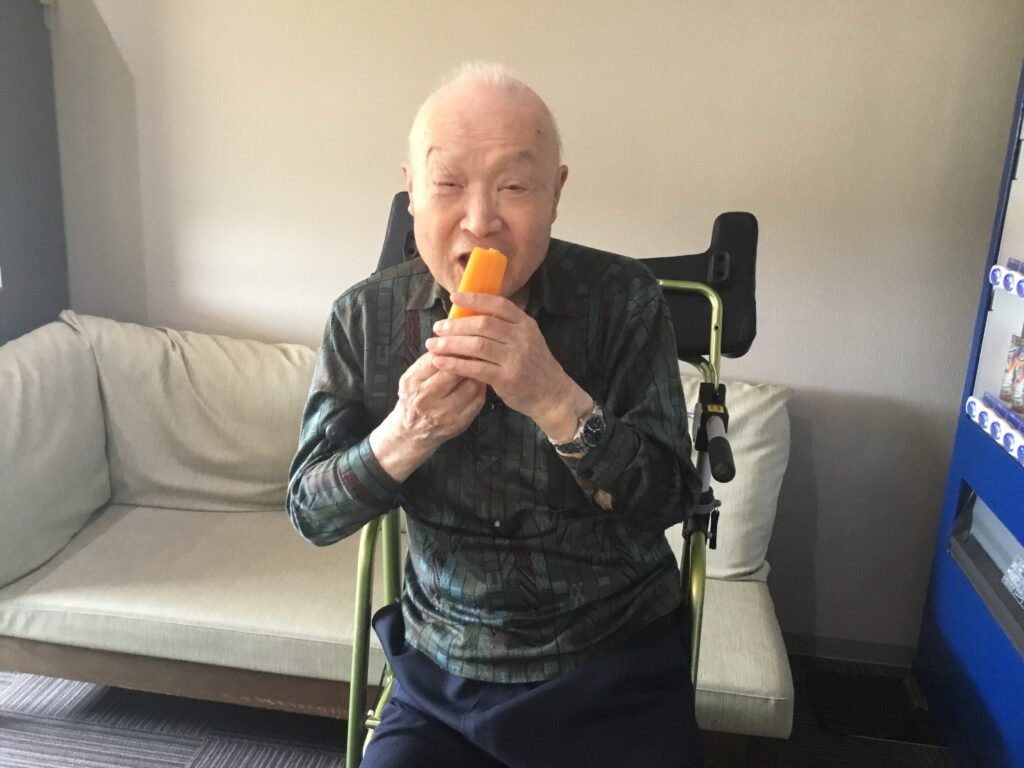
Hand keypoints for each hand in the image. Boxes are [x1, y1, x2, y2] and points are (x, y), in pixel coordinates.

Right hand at [369, 352, 485, 480]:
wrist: (410, 432)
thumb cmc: (413, 399)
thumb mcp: (412, 377)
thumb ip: (428, 360)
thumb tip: (453, 339)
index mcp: (412, 382)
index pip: (437, 358)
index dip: (453, 347)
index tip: (463, 340)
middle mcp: (425, 399)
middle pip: (455, 372)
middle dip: (468, 359)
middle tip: (477, 351)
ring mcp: (443, 414)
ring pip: (470, 386)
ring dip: (478, 373)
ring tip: (480, 366)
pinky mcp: (457, 424)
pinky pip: (477, 401)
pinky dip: (481, 389)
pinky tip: (480, 382)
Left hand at [425, 292, 591, 440]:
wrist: (552, 395)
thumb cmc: (533, 366)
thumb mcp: (527, 339)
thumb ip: (505, 327)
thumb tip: (470, 314)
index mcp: (525, 324)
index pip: (498, 304)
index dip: (475, 299)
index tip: (454, 297)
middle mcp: (522, 338)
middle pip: (483, 324)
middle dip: (456, 325)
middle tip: (437, 328)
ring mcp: (516, 358)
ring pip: (477, 345)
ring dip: (451, 344)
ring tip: (434, 345)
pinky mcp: (508, 378)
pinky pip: (476, 368)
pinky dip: (455, 364)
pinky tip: (441, 362)